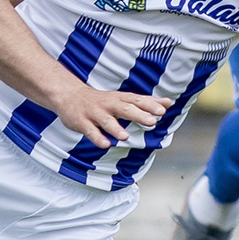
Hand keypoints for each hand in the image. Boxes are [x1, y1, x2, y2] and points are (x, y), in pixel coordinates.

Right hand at [50, 82, 164, 149]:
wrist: (69, 95)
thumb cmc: (102, 100)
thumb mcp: (123, 98)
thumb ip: (145, 101)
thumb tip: (168, 102)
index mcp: (119, 99)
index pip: (137, 100)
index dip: (150, 105)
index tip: (163, 109)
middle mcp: (108, 105)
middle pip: (124, 109)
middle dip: (138, 115)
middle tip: (152, 121)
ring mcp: (94, 113)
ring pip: (106, 120)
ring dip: (115, 128)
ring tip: (126, 136)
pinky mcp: (82, 122)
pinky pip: (90, 131)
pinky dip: (97, 137)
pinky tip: (105, 144)